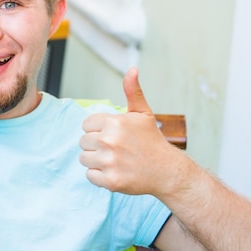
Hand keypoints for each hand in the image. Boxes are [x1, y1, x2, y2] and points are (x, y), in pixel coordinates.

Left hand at [79, 67, 180, 195]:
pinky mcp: (110, 181)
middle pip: (83, 142)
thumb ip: (132, 91)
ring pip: (83, 158)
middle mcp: (110, 141)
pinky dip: (99, 176)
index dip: (98, 130)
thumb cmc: (152, 140)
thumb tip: (132, 69)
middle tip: (115, 149)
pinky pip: (89, 175)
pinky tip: (115, 171)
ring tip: (114, 160)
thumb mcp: (142, 113)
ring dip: (95, 160)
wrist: (167, 171)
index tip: (113, 135)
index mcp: (114, 123)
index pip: (86, 125)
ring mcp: (109, 162)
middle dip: (95, 145)